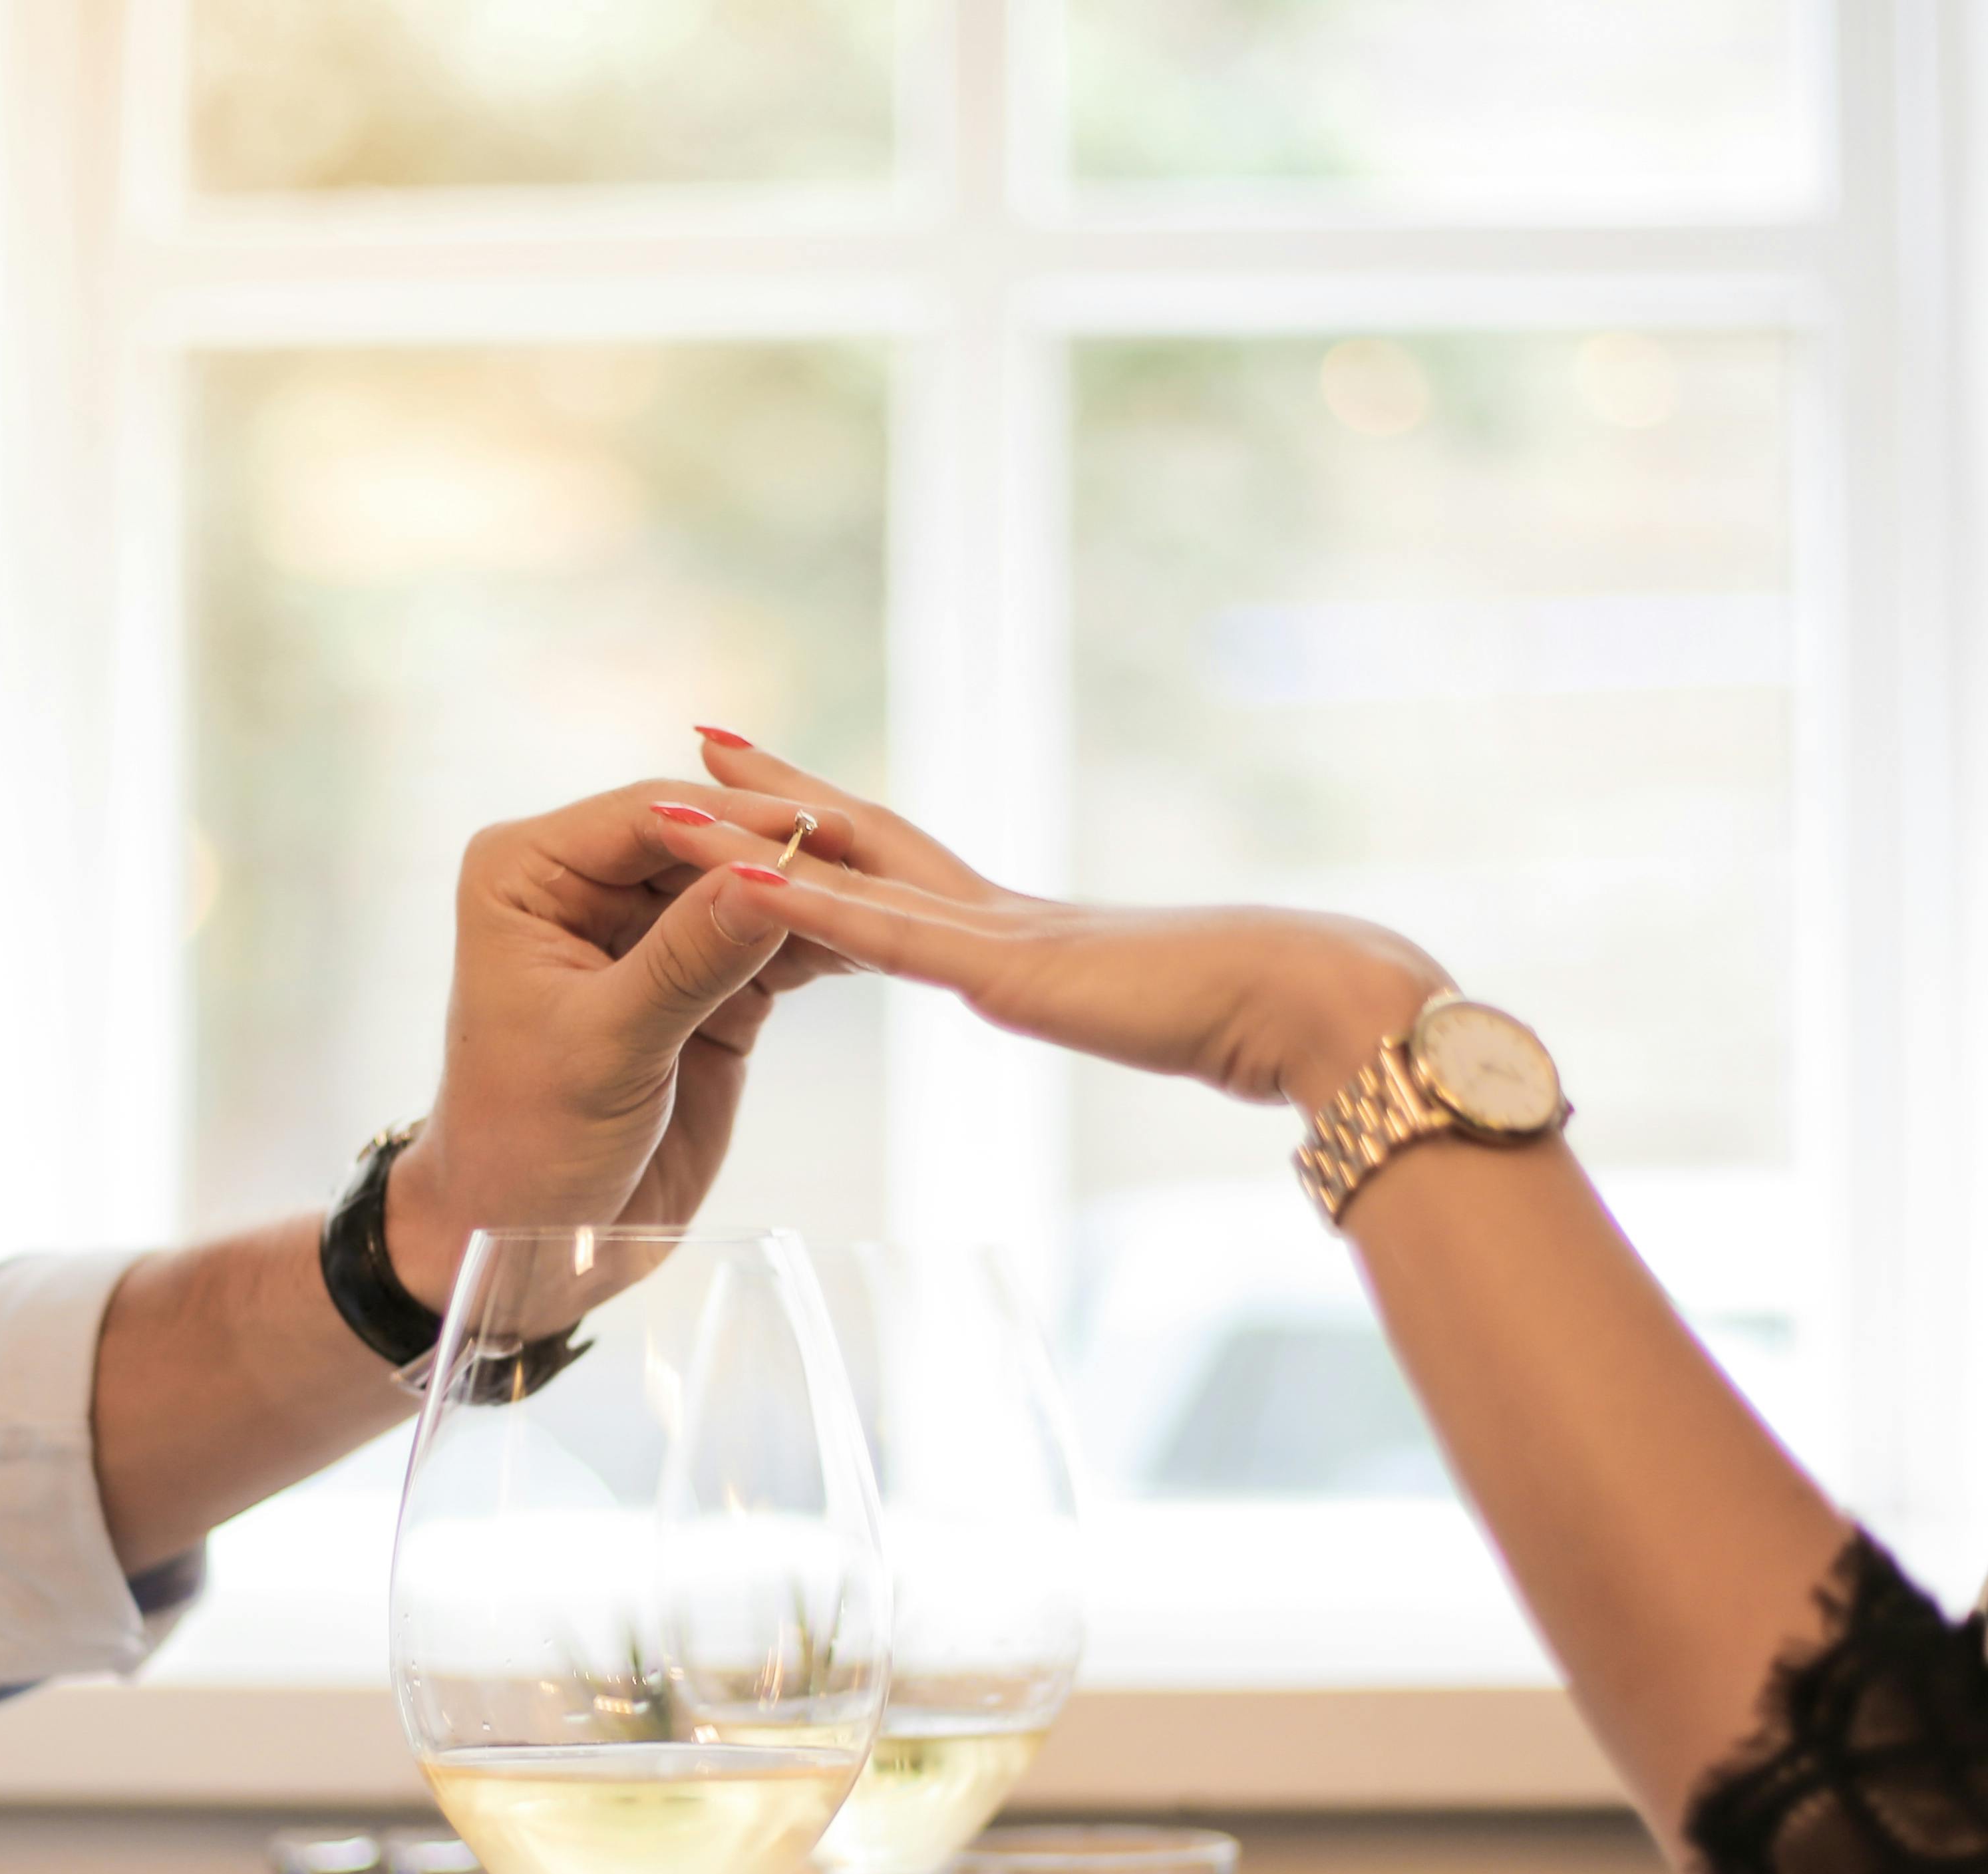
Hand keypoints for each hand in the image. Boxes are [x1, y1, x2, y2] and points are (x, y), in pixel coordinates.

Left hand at [385, 778, 856, 1302]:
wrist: (536, 1240)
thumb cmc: (526, 1143)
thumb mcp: (605, 1047)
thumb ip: (686, 960)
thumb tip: (768, 877)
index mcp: (529, 873)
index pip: (646, 817)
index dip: (732, 820)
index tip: (816, 826)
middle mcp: (588, 886)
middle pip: (706, 840)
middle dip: (783, 850)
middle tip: (873, 853)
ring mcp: (651, 934)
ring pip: (747, 888)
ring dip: (812, 894)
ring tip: (895, 890)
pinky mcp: (705, 986)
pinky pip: (771, 946)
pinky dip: (820, 942)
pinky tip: (879, 933)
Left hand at [688, 735, 1446, 1109]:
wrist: (1322, 1009)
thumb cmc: (1271, 1022)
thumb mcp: (1166, 1018)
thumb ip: (1134, 1006)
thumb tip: (1144, 1007)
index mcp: (1029, 937)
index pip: (911, 871)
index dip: (839, 829)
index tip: (774, 790)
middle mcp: (999, 916)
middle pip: (862, 838)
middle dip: (775, 794)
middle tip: (701, 738)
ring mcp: (996, 935)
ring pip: (846, 874)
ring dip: (749, 838)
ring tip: (665, 789)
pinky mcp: (1004, 972)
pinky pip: (878, 937)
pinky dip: (803, 908)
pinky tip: (734, 880)